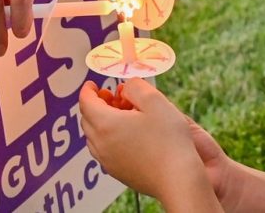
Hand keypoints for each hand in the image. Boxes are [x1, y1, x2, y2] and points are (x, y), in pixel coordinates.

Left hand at [78, 80, 223, 201]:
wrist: (178, 179)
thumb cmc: (168, 140)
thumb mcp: (155, 101)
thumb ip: (136, 86)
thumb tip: (126, 87)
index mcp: (105, 124)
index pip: (86, 102)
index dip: (88, 90)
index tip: (93, 84)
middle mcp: (101, 145)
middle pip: (87, 119)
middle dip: (96, 105)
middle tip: (111, 96)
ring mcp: (108, 161)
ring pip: (94, 137)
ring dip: (102, 122)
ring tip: (122, 115)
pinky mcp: (118, 173)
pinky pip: (104, 151)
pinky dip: (109, 138)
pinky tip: (129, 135)